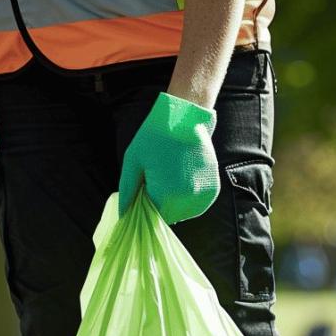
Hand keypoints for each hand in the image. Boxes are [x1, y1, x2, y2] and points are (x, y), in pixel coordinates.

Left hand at [119, 93, 219, 222]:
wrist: (185, 119)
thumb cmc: (155, 137)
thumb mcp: (133, 160)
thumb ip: (127, 189)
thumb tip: (123, 213)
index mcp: (167, 194)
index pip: (152, 215)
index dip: (146, 203)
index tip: (145, 187)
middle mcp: (188, 199)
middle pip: (169, 215)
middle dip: (161, 202)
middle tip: (158, 179)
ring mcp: (203, 195)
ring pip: (183, 212)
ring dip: (175, 202)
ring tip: (171, 177)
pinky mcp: (212, 191)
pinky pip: (196, 205)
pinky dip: (188, 198)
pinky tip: (183, 180)